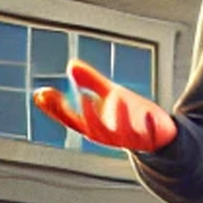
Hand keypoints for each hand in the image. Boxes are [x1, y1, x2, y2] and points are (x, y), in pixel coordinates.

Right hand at [32, 59, 175, 151]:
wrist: (159, 134)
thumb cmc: (129, 114)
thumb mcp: (109, 94)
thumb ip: (90, 81)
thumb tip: (71, 63)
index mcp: (94, 126)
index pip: (70, 119)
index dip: (55, 109)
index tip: (42, 93)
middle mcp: (108, 135)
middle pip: (93, 129)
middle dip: (89, 115)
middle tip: (84, 97)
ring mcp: (129, 139)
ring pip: (122, 134)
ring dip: (120, 117)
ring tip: (119, 99)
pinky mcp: (150, 139)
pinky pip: (149, 134)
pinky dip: (148, 125)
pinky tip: (149, 112)